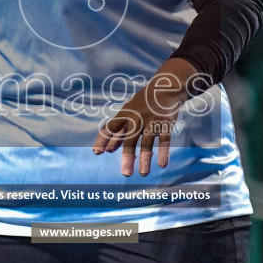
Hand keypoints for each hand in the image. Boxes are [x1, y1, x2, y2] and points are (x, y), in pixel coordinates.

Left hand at [93, 57, 199, 176]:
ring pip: (147, 142)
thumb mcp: (128, 113)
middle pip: (130, 140)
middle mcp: (137, 118)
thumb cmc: (143, 104)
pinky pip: (164, 139)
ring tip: (142, 174)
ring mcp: (152, 121)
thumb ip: (119, 132)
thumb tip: (108, 151)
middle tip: (125, 174)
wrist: (166, 88)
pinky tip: (162, 165)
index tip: (96, 153)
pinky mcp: (166, 122)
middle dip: (128, 157)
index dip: (103, 140)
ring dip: (145, 159)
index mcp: (125, 114)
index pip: (110, 128)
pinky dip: (163, 152)